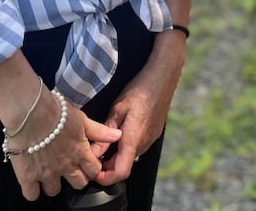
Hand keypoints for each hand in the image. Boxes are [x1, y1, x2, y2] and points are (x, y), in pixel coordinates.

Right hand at [9, 98, 121, 199]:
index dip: (92, 169)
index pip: (94, 171)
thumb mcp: (82, 119)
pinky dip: (32, 191)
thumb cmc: (57, 112)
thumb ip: (99, 131)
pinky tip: (32, 182)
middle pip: (78, 184)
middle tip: (69, 169)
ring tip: (48, 173)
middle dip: (77, 178)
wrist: (31, 112)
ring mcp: (47, 173)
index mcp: (81, 152)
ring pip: (54, 191)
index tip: (88, 165)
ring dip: (53, 184)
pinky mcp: (28, 176)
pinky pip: (32, 194)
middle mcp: (66, 166)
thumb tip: (117, 136)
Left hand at [92, 31, 186, 187]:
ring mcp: (151, 138)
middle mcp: (144, 143)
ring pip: (131, 156)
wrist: (163, 76)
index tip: (93, 173)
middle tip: (93, 153)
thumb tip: (92, 153)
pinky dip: (126, 146)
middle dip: (107, 166)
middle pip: (124, 166)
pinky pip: (138, 146)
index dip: (105, 178)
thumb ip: (105, 133)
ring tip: (104, 141)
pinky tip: (119, 131)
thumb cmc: (140, 88)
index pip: (121, 172)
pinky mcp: (154, 133)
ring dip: (116, 155)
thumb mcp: (117, 109)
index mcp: (134, 138)